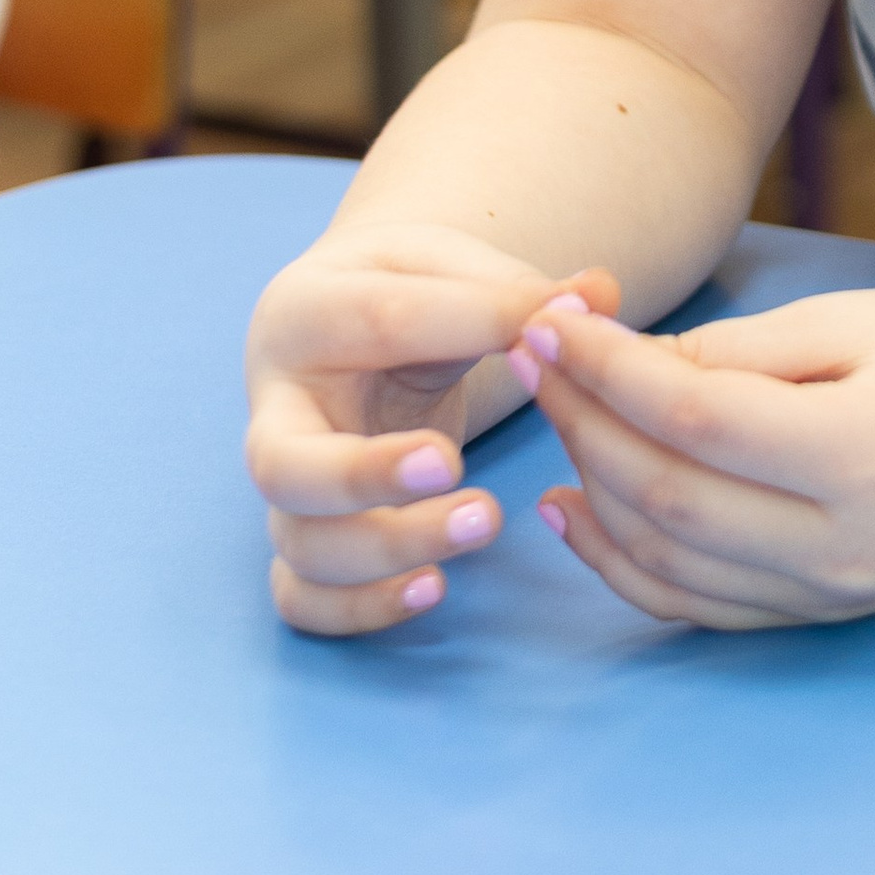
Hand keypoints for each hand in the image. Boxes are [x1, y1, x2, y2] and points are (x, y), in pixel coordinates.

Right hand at [247, 220, 619, 635]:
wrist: (352, 322)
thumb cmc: (410, 289)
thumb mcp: (456, 267)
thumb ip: (518, 288)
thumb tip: (599, 294)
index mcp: (306, 312)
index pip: (378, 322)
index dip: (459, 332)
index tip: (535, 348)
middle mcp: (274, 408)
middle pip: (282, 467)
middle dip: (364, 476)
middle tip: (450, 465)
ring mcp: (284, 486)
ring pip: (302, 545)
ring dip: (391, 548)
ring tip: (485, 522)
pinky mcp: (304, 536)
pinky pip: (302, 597)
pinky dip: (360, 608)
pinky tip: (435, 587)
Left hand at [521, 288, 874, 629]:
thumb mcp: (856, 323)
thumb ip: (741, 353)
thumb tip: (628, 370)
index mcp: (862, 459)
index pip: (694, 420)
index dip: (606, 370)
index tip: (549, 321)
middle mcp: (842, 550)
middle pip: (667, 497)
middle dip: (584, 422)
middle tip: (538, 358)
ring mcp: (830, 599)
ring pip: (668, 560)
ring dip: (593, 490)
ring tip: (554, 417)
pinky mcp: (819, 618)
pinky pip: (697, 605)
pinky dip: (624, 563)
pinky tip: (580, 507)